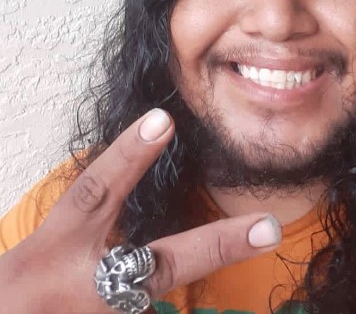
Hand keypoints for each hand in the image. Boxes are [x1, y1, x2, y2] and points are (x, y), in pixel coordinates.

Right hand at [0, 109, 281, 313]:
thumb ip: (84, 231)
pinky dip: (143, 312)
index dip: (129, 156)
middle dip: (218, 244)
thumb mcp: (38, 258)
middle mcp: (82, 288)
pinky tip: (146, 304)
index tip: (163, 120)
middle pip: (162, 262)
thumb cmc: (14, 295)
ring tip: (240, 247)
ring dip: (182, 286)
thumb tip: (127, 220)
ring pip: (153, 306)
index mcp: (54, 250)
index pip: (95, 193)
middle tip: (270, 228)